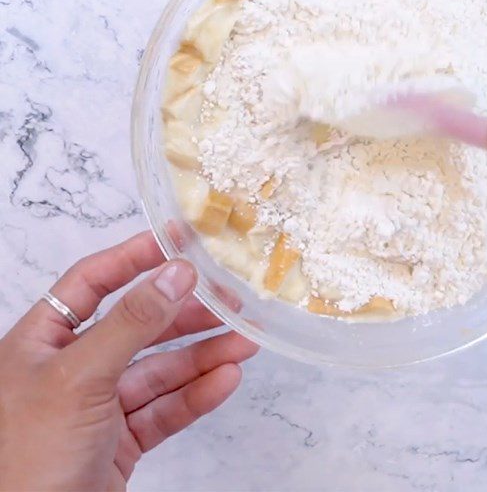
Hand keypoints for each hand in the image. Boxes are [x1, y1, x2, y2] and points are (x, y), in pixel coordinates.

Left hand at [0, 231, 257, 491]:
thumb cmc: (26, 460)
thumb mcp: (79, 376)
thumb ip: (132, 322)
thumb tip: (176, 273)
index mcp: (41, 343)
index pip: (92, 282)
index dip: (134, 257)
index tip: (178, 240)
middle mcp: (69, 369)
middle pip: (138, 325)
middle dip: (186, 313)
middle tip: (231, 300)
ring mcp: (95, 408)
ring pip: (160, 369)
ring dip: (203, 355)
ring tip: (246, 342)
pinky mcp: (118, 443)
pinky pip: (165, 409)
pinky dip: (196, 395)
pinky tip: (225, 380)